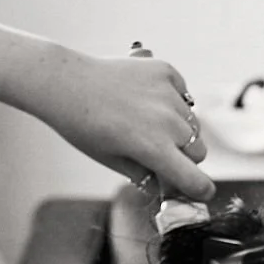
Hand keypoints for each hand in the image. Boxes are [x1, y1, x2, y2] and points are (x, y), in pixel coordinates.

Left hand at [47, 46, 214, 199]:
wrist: (65, 82)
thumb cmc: (82, 124)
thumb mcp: (111, 159)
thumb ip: (144, 175)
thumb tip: (166, 187)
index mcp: (153, 148)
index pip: (195, 179)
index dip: (199, 189)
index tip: (199, 191)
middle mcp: (167, 121)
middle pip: (198, 151)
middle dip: (184, 156)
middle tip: (159, 152)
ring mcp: (168, 94)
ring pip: (192, 123)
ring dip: (179, 129)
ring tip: (147, 122)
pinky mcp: (165, 72)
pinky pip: (184, 95)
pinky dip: (173, 101)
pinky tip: (148, 100)